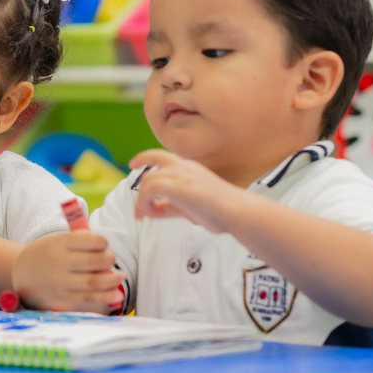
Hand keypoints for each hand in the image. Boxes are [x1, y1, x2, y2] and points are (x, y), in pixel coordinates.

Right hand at [12, 230, 124, 312]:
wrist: (22, 274)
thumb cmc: (48, 254)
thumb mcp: (58, 240)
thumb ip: (81, 242)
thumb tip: (107, 252)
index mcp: (59, 243)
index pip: (89, 240)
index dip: (103, 242)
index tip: (104, 244)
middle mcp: (58, 261)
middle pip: (93, 261)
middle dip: (109, 260)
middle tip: (111, 259)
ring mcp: (59, 281)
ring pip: (93, 282)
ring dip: (112, 280)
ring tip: (120, 276)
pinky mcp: (62, 296)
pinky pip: (88, 297)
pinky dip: (105, 297)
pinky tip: (116, 294)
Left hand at [128, 149, 244, 233]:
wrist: (239, 212)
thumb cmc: (220, 212)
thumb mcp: (190, 207)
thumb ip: (171, 206)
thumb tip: (154, 210)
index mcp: (190, 168)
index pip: (162, 157)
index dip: (145, 157)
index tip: (133, 164)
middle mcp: (184, 167)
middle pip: (152, 164)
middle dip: (140, 183)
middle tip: (136, 203)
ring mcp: (182, 175)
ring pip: (148, 180)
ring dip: (142, 200)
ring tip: (147, 215)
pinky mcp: (179, 187)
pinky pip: (150, 189)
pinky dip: (145, 202)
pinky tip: (152, 214)